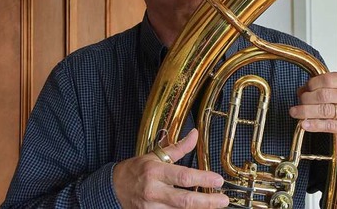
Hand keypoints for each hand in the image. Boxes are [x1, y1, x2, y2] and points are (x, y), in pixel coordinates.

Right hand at [113, 128, 228, 207]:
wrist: (113, 188)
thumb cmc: (135, 170)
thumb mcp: (155, 156)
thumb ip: (177, 148)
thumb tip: (194, 135)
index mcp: (155, 172)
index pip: (183, 177)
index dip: (203, 179)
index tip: (218, 180)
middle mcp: (153, 191)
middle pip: (184, 201)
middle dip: (207, 202)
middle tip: (223, 200)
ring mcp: (151, 208)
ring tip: (215, 206)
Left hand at [289, 72, 336, 147]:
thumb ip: (325, 87)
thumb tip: (301, 90)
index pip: (327, 79)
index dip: (311, 84)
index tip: (303, 89)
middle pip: (323, 95)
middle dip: (306, 98)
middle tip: (298, 102)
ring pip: (324, 110)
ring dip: (305, 112)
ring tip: (295, 112)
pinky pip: (328, 125)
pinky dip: (313, 125)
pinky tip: (304, 124)